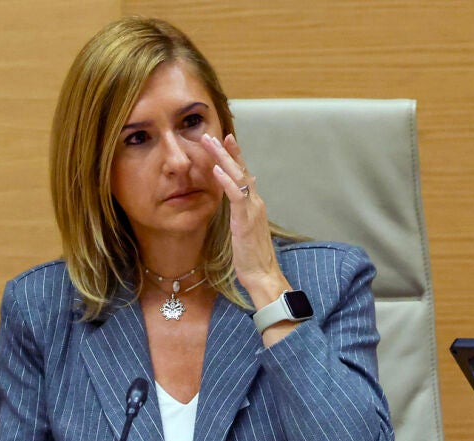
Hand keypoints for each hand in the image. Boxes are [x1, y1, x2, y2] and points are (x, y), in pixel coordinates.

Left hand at [202, 133, 290, 308]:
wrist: (263, 275)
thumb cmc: (252, 257)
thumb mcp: (246, 229)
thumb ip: (243, 211)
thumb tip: (243, 196)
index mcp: (254, 204)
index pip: (244, 174)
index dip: (234, 156)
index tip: (223, 140)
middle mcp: (256, 202)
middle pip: (241, 170)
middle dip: (226, 150)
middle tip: (211, 134)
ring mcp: (252, 210)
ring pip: (239, 177)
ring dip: (223, 158)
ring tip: (210, 143)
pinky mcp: (246, 220)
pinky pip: (236, 195)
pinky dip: (226, 181)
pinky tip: (216, 169)